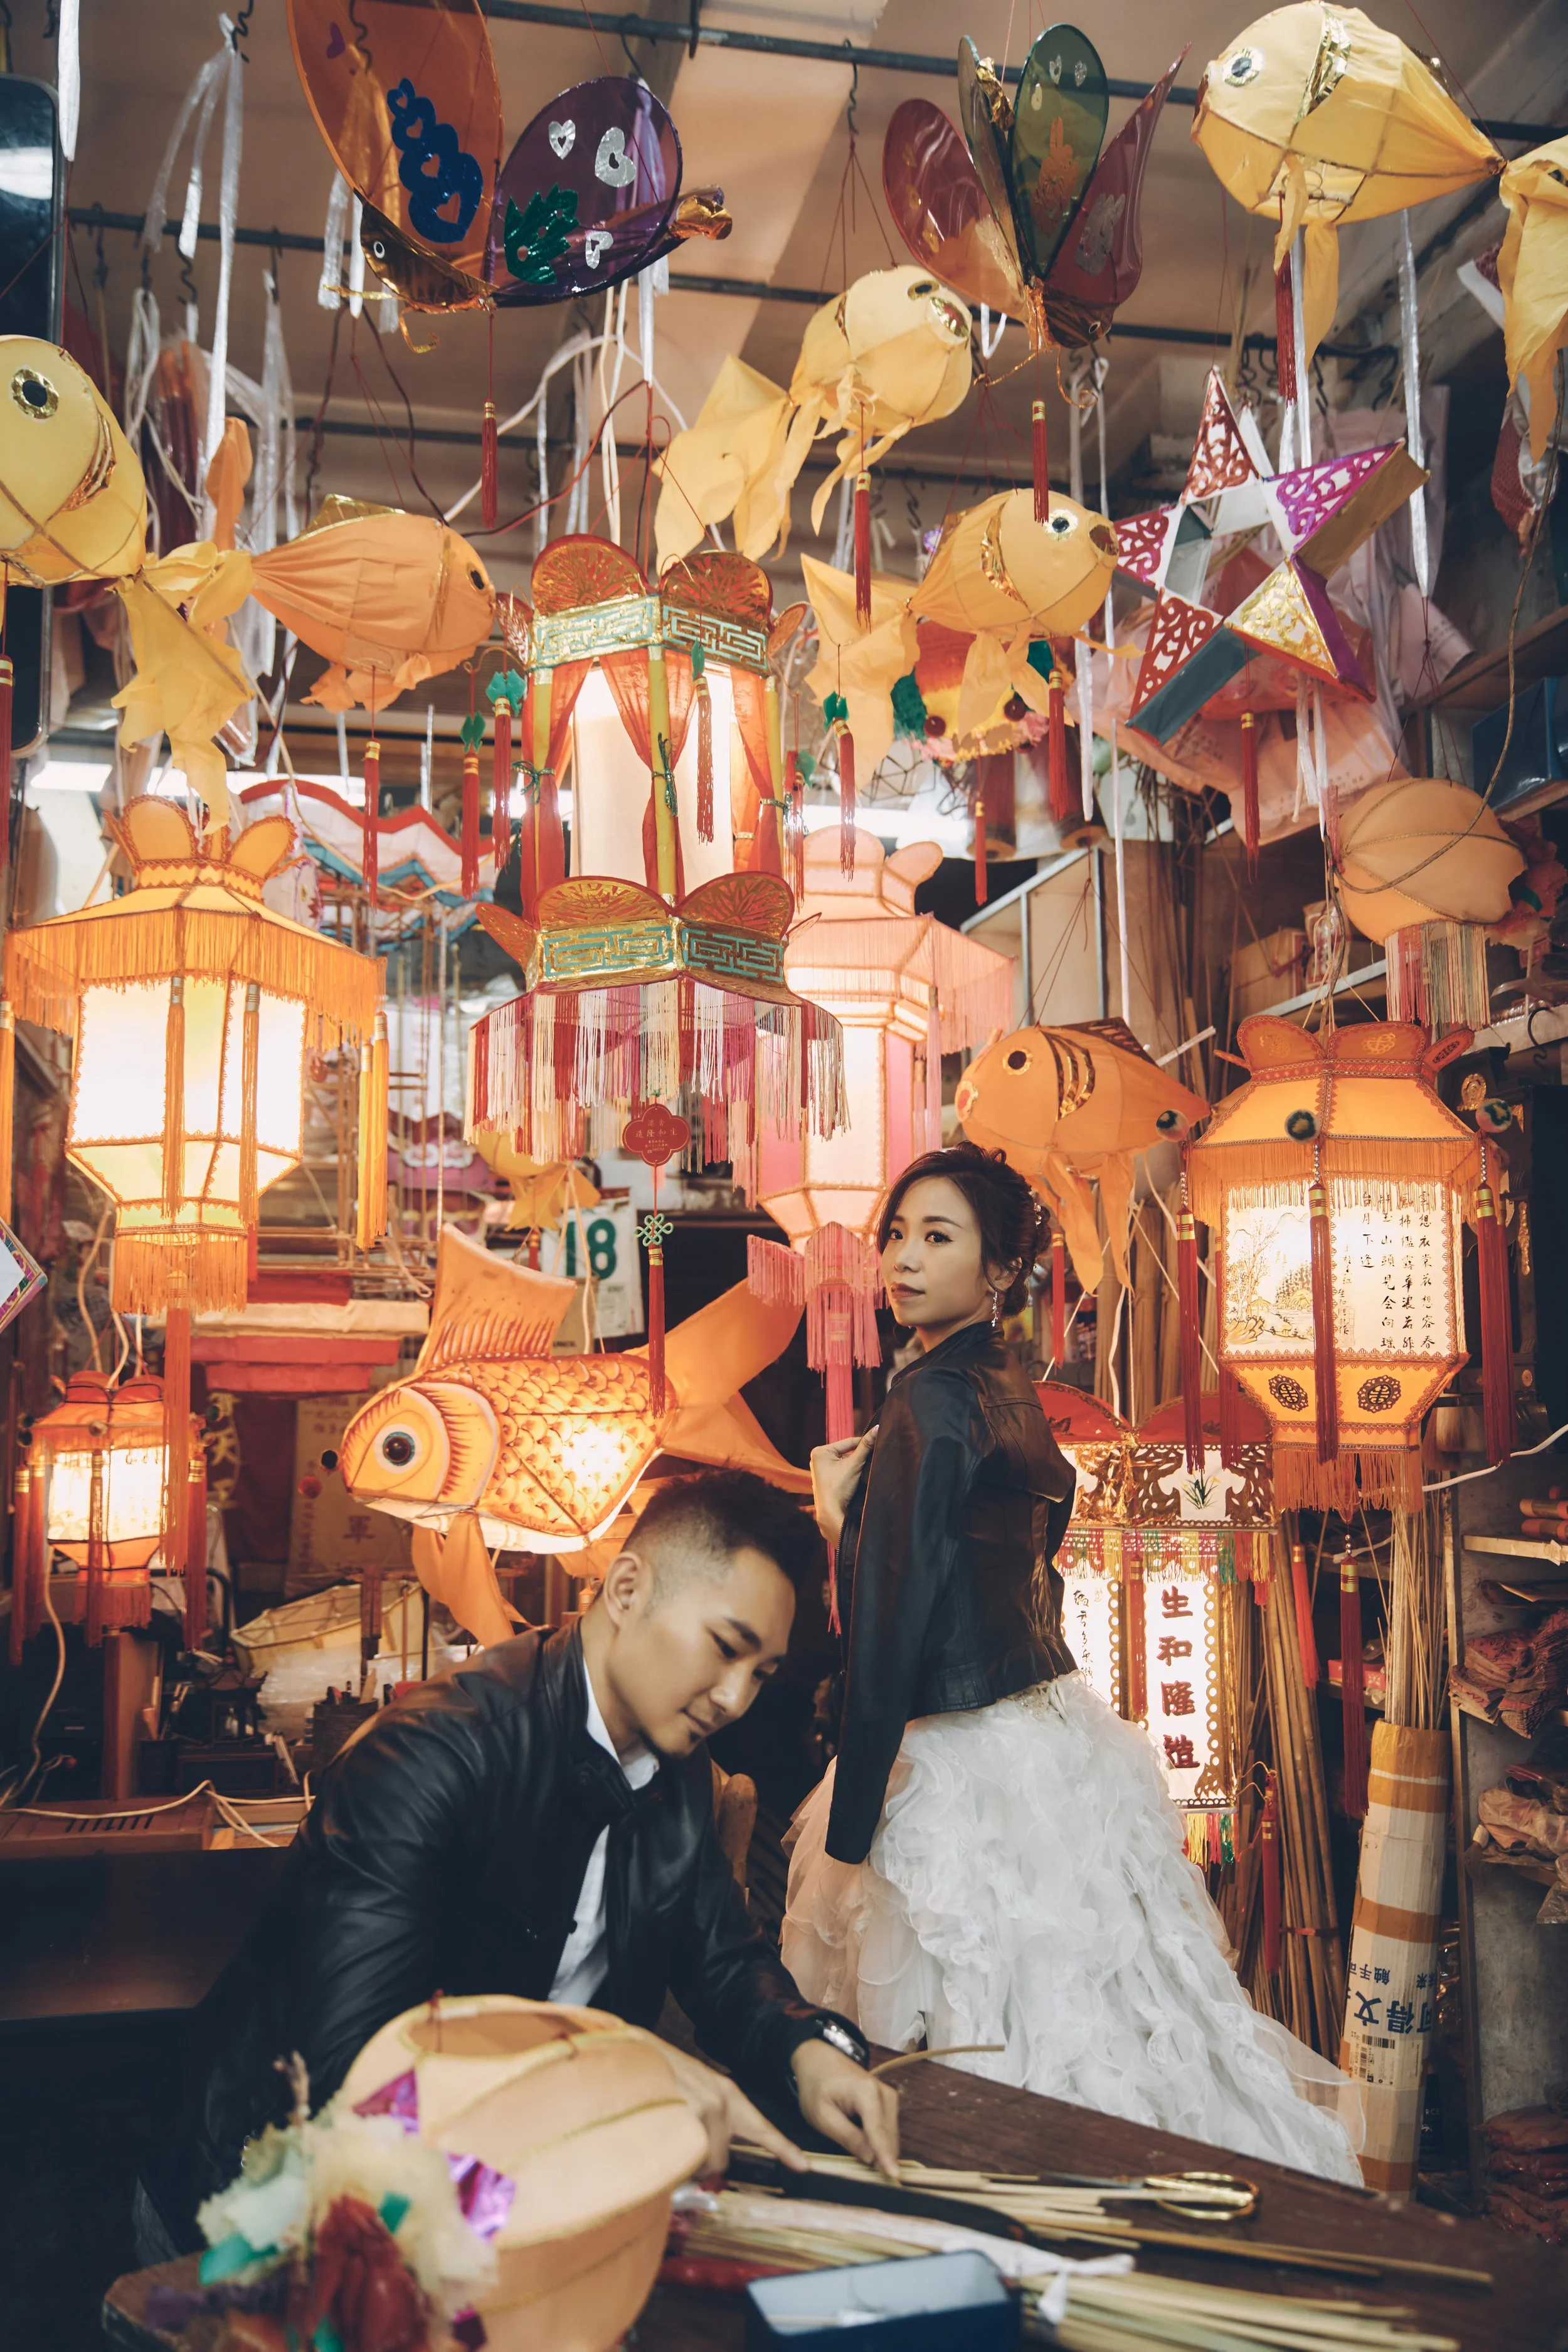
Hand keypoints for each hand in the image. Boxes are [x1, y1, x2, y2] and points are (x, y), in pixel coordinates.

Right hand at [653, 2041, 809, 2179]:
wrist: (635, 2049)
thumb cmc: (663, 2075)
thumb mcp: (694, 2092)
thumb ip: (708, 2124)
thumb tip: (711, 2166)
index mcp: (727, 2096)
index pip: (761, 2127)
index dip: (783, 2148)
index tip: (804, 2165)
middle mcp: (721, 2102)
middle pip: (719, 2160)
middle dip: (700, 2165)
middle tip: (680, 2149)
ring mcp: (704, 2107)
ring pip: (699, 2159)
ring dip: (682, 2160)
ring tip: (665, 2134)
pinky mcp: (686, 2113)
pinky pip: (682, 2155)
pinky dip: (669, 2154)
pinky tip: (657, 2131)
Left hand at [790, 2039, 900, 2179]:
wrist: (819, 2061)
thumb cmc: (816, 2087)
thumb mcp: (822, 2115)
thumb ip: (846, 2136)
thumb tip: (870, 2158)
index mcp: (866, 2093)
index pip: (878, 2130)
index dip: (885, 2155)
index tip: (894, 2175)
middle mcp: (884, 2093)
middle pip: (888, 2134)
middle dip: (883, 2156)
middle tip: (872, 2178)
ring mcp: (889, 2096)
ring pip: (891, 2133)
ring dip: (882, 2150)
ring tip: (868, 2165)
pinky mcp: (888, 2101)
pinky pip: (888, 2128)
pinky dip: (881, 2141)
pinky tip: (870, 2150)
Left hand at [809, 1428, 874, 1548]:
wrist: (831, 1513)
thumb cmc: (839, 1488)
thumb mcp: (855, 1464)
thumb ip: (866, 1446)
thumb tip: (878, 1428)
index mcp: (820, 1451)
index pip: (849, 1442)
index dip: (865, 1443)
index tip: (878, 1443)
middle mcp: (817, 1459)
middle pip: (846, 1452)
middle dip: (859, 1455)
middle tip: (874, 1457)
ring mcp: (820, 1470)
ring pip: (845, 1462)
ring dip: (855, 1464)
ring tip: (866, 1468)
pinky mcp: (825, 1480)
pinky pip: (841, 1470)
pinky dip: (850, 1472)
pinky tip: (858, 1477)